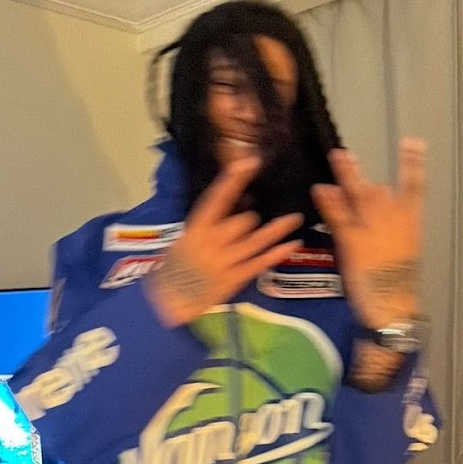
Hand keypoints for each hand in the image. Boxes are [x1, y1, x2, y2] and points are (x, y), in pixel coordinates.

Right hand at [146, 157, 303, 326]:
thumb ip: (208, 227)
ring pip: (257, 240)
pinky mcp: (235, 279)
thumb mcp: (185, 240)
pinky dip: (279, 252)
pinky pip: (261, 262)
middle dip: (248, 220)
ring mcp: (225, 262)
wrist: (167, 301)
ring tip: (296, 218)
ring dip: (278, 229)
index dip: (234, 179)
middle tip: (251, 220)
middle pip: (242, 221)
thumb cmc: (174, 269)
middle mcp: (212, 243)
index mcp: (196, 229)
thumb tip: (236, 210)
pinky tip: (294, 244)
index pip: (217, 198)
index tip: (250, 162)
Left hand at [312, 138, 425, 328]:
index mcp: (411, 222)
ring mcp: (371, 226)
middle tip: (346, 157)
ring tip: (337, 157)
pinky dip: (329, 201)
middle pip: (378, 189)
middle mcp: (392, 217)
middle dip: (361, 179)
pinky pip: (339, 214)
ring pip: (359, 193)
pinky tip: (319, 189)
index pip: (415, 186)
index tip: (412, 143)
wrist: (392, 301)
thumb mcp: (404, 253)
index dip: (413, 164)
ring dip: (347, 175)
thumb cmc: (398, 284)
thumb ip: (396, 231)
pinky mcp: (352, 238)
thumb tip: (386, 219)